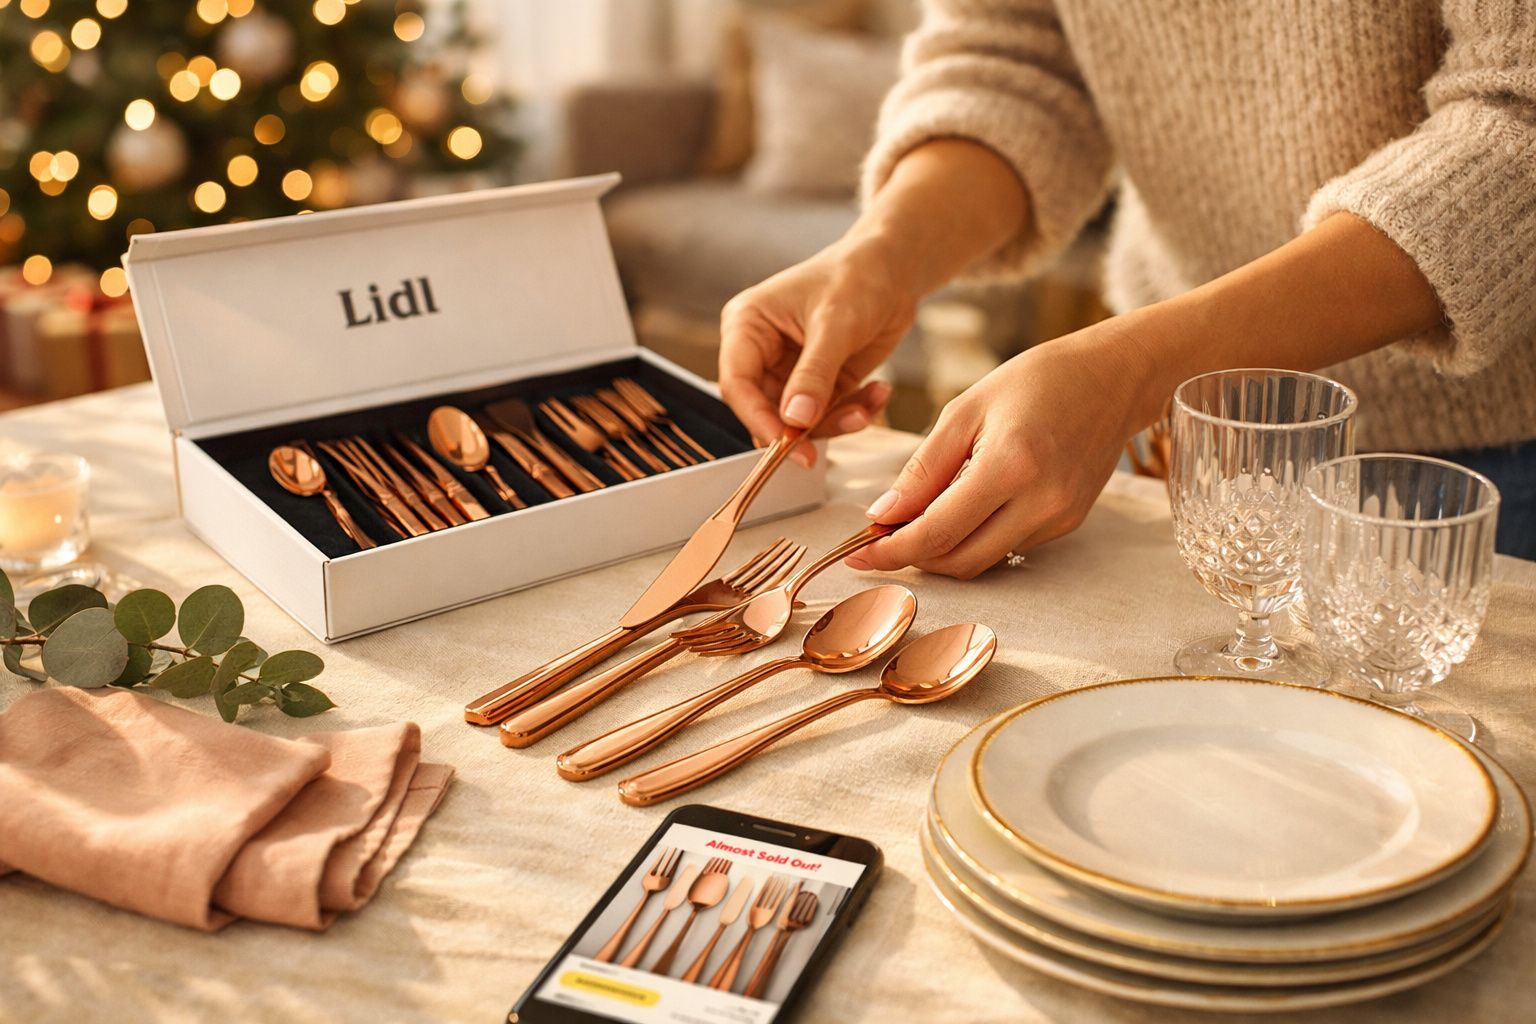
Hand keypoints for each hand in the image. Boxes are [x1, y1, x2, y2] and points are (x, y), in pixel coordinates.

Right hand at [718, 235, 914, 465]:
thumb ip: (814, 374)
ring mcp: (791, 372)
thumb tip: (795, 420)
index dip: (759, 419)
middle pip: (766, 410)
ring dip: (836, 422)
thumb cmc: (857, 276)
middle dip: (805, 428)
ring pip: (799, 421)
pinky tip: (878, 392)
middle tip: (839, 431)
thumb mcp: (835, 324)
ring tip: (868, 405)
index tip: (788, 444)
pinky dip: (854, 412)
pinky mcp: (820, 385)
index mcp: (748, 326)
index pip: (737, 384)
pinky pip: (828, 416)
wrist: (894, 269)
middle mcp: (762, 353)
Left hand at [849, 322, 1152, 577]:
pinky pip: (1007, 546)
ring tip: (912, 522)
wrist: (1114, 377)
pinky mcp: (1068, 523)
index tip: (856, 553)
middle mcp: (1040, 502)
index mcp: (1010, 466)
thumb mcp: (966, 410)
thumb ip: (922, 469)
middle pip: (958, 560)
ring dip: (941, 551)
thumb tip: (882, 516)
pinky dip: (973, 538)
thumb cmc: (1037, 380)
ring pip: (983, 560)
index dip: (891, 551)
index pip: (936, 532)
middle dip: (912, 558)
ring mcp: (1059, 518)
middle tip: (877, 540)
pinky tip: (956, 512)